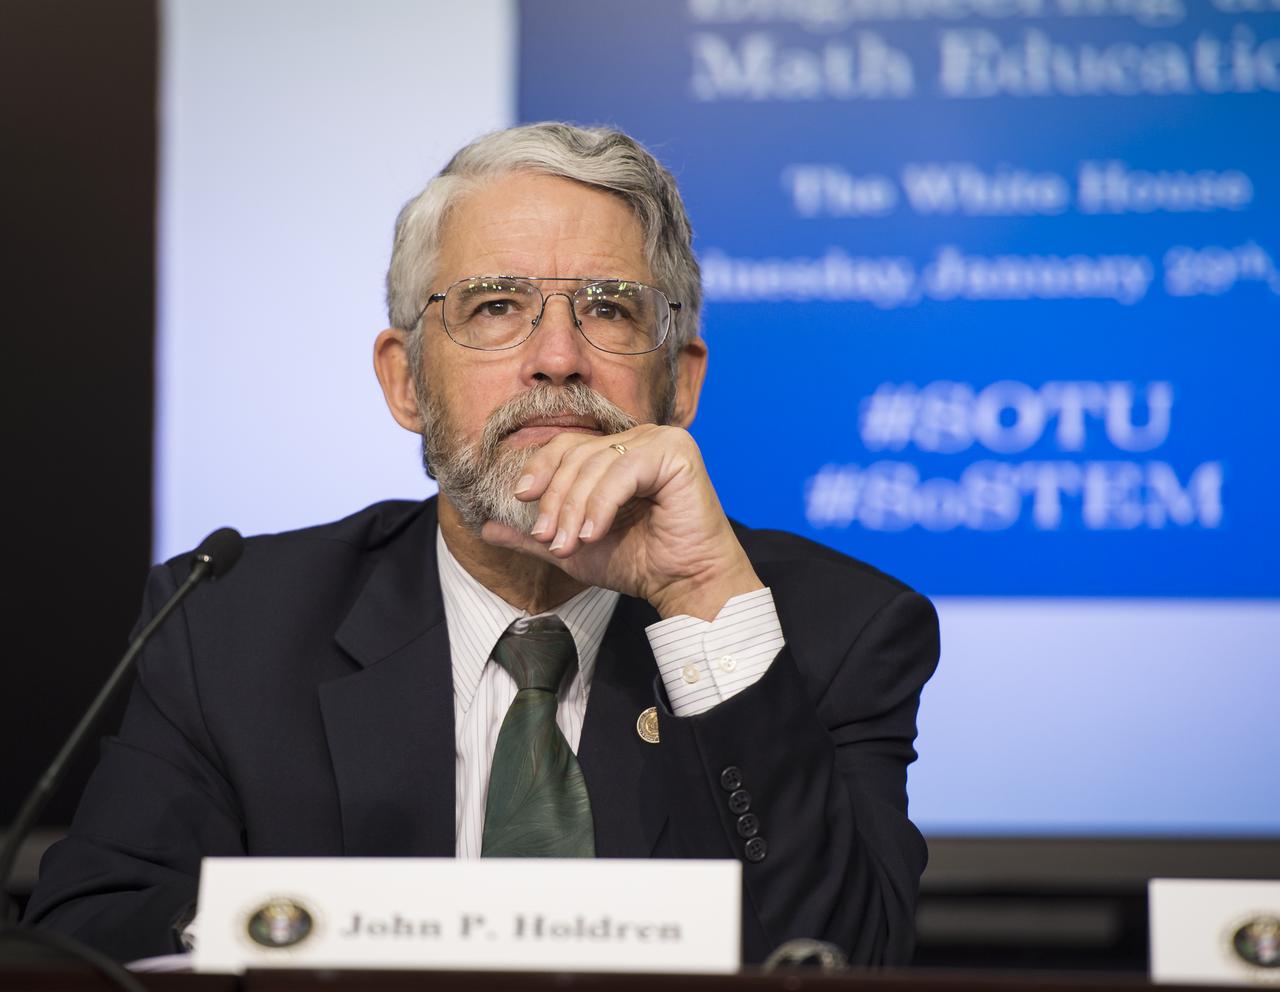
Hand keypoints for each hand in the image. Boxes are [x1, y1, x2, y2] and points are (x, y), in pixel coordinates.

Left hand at [480, 425, 762, 619]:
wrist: (684, 584)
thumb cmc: (639, 563)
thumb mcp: (575, 547)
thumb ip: (534, 535)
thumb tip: (485, 528)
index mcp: (618, 451)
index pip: (567, 446)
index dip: (541, 469)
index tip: (521, 500)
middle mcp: (640, 438)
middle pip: (577, 454)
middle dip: (556, 500)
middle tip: (551, 539)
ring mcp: (660, 440)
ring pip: (595, 463)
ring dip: (575, 508)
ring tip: (571, 544)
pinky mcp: (676, 452)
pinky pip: (622, 471)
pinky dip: (601, 504)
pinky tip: (594, 533)